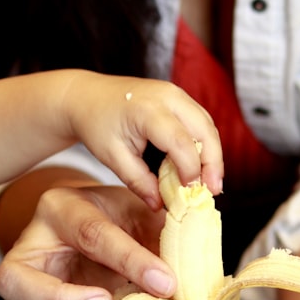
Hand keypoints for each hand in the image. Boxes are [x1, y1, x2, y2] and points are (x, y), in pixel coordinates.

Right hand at [0, 185, 167, 299]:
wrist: (99, 227)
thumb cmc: (122, 216)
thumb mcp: (142, 211)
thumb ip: (162, 231)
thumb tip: (194, 267)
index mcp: (60, 208)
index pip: (90, 233)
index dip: (129, 260)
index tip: (167, 283)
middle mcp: (30, 248)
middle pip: (14, 279)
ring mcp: (26, 288)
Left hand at [63, 73, 222, 208]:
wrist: (86, 96)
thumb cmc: (96, 125)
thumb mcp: (112, 157)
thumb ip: (138, 182)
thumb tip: (161, 205)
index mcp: (147, 111)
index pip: (180, 142)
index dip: (190, 170)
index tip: (189, 193)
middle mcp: (167, 96)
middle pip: (204, 130)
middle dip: (213, 162)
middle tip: (213, 191)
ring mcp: (175, 93)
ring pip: (207, 124)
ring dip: (212, 154)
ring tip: (210, 183)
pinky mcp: (178, 97)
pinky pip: (200, 120)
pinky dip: (204, 143)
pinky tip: (200, 166)